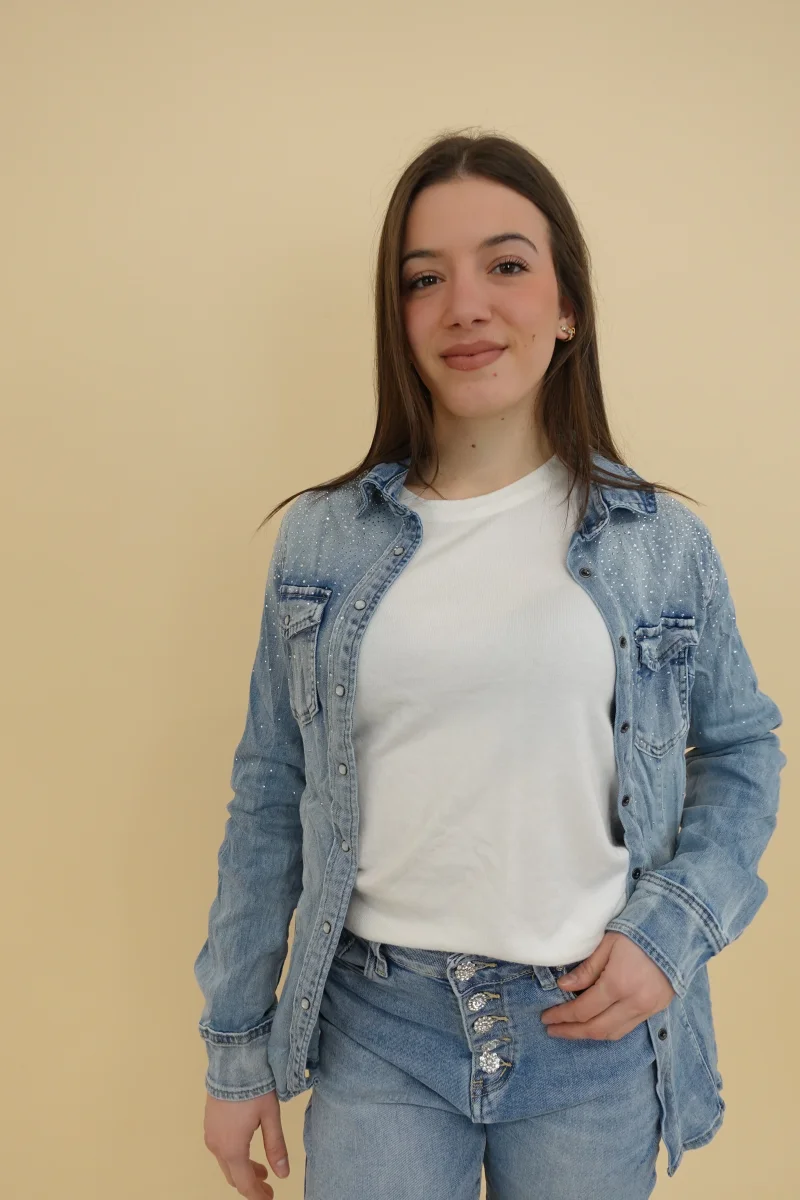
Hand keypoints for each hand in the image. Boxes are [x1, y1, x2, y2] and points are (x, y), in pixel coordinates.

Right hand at [203, 1088, 289, 1197]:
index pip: (245, 1184)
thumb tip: (283, 1174)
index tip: (270, 1198)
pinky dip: (234, 1157)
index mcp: (233, 1149)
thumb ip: (276, 1146)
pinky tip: (247, 1149)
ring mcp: (210, 1135)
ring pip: (226, 1163)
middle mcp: (217, 1146)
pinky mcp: (209, 1124)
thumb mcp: (271, 1117)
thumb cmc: (254, 1087)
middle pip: (234, 1176)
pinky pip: (220, 1149)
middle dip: (251, 1184)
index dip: (258, 1196)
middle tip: (268, 1186)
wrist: (233, 1061)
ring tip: (261, 1170)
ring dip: (243, 1170)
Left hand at [540, 931, 676, 1040]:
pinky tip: (596, 1024)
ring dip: (590, 1035)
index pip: (583, 1010)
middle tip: (552, 1030)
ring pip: (613, 1033)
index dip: (562, 1016)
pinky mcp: (656, 1010)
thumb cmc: (636, 933)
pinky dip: (609, 1030)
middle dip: (571, 1031)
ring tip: (571, 1030)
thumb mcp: (606, 945)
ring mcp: (647, 1010)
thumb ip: (585, 969)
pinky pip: (628, 1028)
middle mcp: (633, 1003)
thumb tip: (563, 987)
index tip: (546, 1018)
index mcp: (618, 984)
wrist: (675, 933)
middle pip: (596, 1029)